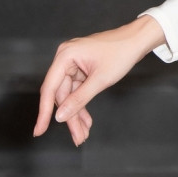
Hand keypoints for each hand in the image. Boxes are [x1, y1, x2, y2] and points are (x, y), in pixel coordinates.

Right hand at [33, 15, 165, 147]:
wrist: (138, 40)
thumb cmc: (121, 53)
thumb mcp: (100, 80)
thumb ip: (79, 99)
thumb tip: (60, 116)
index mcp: (65, 56)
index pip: (49, 88)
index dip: (44, 112)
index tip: (39, 131)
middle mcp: (66, 58)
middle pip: (61, 95)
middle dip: (69, 117)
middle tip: (77, 137)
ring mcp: (74, 63)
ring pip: (70, 95)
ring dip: (76, 114)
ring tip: (83, 133)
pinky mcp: (82, 68)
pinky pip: (78, 90)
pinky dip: (82, 104)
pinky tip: (86, 120)